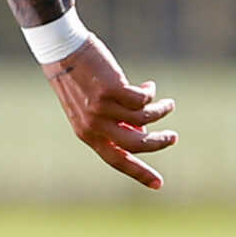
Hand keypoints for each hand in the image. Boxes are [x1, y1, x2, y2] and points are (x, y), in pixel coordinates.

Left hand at [43, 37, 176, 189]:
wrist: (62, 52)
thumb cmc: (80, 80)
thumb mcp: (93, 108)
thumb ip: (114, 121)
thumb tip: (142, 128)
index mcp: (86, 133)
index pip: (116, 159)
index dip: (138, 172)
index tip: (159, 184)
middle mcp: (92, 125)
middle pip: (137, 144)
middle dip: (159, 142)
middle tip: (173, 137)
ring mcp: (101, 109)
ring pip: (145, 119)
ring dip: (161, 112)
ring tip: (168, 104)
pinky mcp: (110, 91)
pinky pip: (143, 99)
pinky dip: (151, 93)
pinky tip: (149, 86)